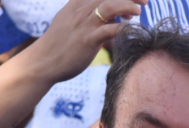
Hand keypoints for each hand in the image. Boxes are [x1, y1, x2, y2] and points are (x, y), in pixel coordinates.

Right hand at [24, 0, 146, 83]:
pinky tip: (133, 30)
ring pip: (110, 6)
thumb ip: (87, 17)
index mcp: (77, 4)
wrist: (42, 62)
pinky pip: (110, 30)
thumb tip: (110, 20)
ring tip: (139, 11)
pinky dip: (124, 29)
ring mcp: (84, 24)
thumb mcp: (69, 22)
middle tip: (145, 1)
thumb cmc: (58, 45)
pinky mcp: (88, 40)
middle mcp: (81, 10)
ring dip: (128, 6)